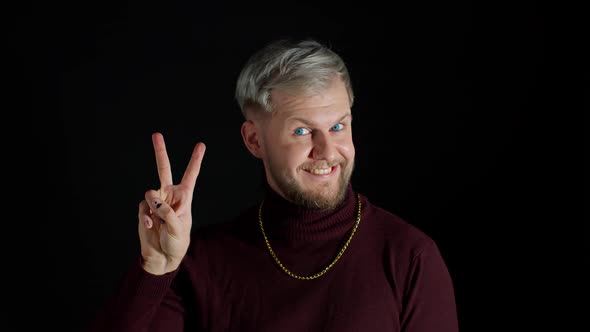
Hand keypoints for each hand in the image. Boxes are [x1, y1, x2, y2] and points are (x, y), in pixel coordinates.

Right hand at [138, 133, 205, 274]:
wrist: (162, 257)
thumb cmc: (177, 243)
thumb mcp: (179, 228)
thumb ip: (167, 211)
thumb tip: (152, 198)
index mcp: (184, 197)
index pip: (191, 175)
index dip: (195, 160)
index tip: (201, 145)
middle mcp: (169, 195)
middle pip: (164, 169)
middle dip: (160, 152)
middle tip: (156, 134)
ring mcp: (155, 201)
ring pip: (151, 192)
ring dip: (155, 207)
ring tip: (159, 221)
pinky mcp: (144, 209)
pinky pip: (143, 206)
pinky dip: (147, 217)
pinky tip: (150, 226)